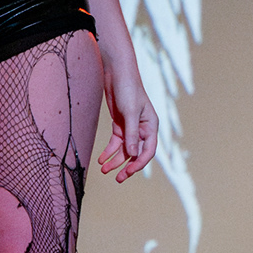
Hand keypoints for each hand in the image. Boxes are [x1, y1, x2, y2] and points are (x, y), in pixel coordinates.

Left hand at [97, 66, 158, 183]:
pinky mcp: (120, 125)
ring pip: (125, 150)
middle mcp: (143, 129)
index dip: (139, 163)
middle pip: (136, 153)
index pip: (148, 150)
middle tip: (118, 179)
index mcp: (151, 126)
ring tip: (104, 170)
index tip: (128, 172)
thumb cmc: (128, 89)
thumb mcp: (130, 112)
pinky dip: (108, 152)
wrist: (117, 73)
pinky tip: (101, 159)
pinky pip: (116, 143)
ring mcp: (131, 127)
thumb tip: (133, 155)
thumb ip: (131, 134)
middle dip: (127, 167)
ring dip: (115, 161)